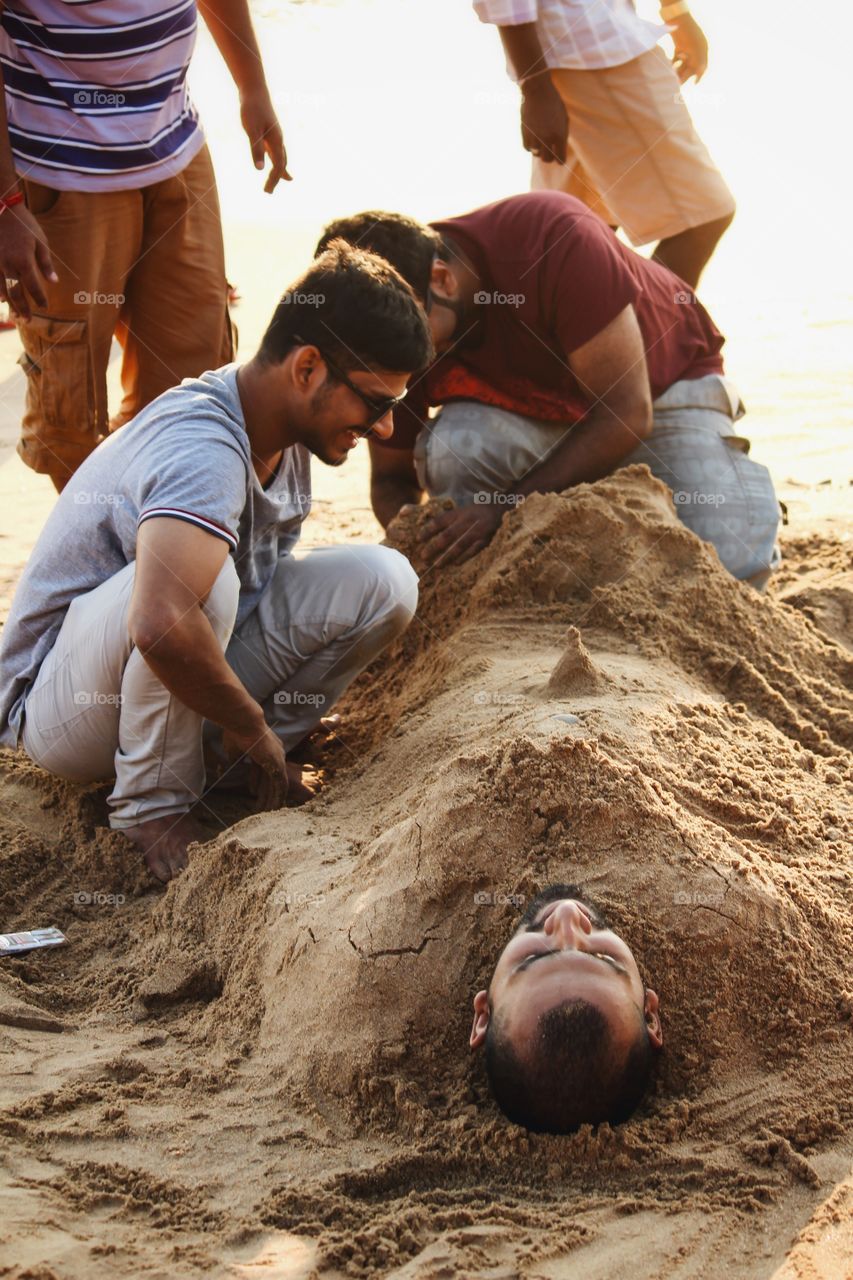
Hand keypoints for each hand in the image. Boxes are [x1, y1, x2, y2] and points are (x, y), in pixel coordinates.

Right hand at [0, 203, 57, 319]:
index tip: (45, 307)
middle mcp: (8, 264)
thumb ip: (46, 264)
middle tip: (27, 320)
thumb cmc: (24, 224)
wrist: (1, 207)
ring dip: (8, 302)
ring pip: (0, 288)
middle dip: (22, 307)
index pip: (33, 286)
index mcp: (24, 261)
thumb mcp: (41, 241)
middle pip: (15, 292)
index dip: (39, 299)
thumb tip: (54, 282)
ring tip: (13, 313)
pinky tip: (0, 298)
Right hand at [221, 719, 288, 810]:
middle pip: (271, 777)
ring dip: (271, 798)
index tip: (252, 791)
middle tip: (260, 805)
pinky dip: (278, 797)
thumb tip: (232, 766)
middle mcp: (275, 753)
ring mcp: (278, 759)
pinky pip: (280, 785)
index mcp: (265, 748)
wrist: (244, 723)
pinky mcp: (278, 765)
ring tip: (265, 811)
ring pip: (276, 784)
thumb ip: (236, 759)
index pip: (263, 768)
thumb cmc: (236, 732)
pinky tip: (274, 807)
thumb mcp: (234, 750)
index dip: (257, 781)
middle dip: (265, 792)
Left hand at [239, 86, 290, 191]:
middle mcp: (278, 140)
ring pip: (281, 156)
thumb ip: (256, 149)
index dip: (273, 180)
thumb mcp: (252, 130)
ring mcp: (275, 135)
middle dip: (277, 178)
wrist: (254, 89)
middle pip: (281, 163)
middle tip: (269, 192)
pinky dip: (276, 158)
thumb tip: (259, 169)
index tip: (266, 191)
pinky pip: (275, 149)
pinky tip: (272, 160)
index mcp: (276, 141)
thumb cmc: (252, 108)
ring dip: (281, 169)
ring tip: (287, 179)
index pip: (278, 166)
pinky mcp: (269, 131)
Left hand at [420, 502, 501, 567]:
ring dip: (447, 556)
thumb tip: (403, 511)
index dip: (428, 530)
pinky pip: (474, 550)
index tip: (418, 539)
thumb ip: (438, 514)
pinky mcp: (486, 540)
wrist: (500, 507)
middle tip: (423, 556)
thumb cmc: (475, 510)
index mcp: (459, 512)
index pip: (440, 521)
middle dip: (434, 547)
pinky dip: (464, 557)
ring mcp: (477, 531)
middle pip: (448, 535)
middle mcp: (467, 521)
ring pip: (460, 545)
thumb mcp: (459, 509)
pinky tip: (455, 564)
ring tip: (437, 565)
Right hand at [520, 74, 567, 164]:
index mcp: (559, 136)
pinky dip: (530, 146)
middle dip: (549, 156)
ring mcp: (534, 137)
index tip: (559, 157)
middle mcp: (547, 139)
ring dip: (539, 150)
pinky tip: (533, 138)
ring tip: (541, 140)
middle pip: (547, 159)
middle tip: (549, 150)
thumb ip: (562, 136)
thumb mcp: (564, 119)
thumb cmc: (554, 103)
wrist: (538, 91)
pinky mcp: (524, 134)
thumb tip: (558, 150)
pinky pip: (527, 148)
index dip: (560, 160)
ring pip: (536, 154)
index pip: (560, 160)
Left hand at [670, 14, 707, 83]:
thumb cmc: (689, 33)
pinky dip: (672, 64)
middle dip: (685, 75)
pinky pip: (676, 60)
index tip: (695, 83)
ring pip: (683, 64)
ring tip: (673, 76)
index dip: (699, 75)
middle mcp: (696, 50)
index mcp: (703, 49)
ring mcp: (687, 48)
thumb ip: (699, 63)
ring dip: (678, 71)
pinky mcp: (678, 47)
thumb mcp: (696, 49)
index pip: (703, 66)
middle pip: (691, 67)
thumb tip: (698, 78)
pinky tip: (668, 68)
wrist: (678, 19)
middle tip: (679, 83)